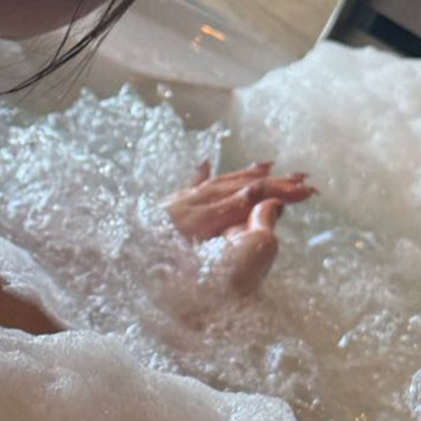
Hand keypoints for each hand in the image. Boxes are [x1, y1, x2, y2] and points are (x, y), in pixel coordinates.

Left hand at [166, 161, 313, 294]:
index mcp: (206, 211)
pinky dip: (203, 175)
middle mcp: (195, 201)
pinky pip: (191, 186)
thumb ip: (228, 215)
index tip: (307, 191)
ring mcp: (180, 202)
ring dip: (247, 174)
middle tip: (304, 179)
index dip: (281, 192)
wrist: (112, 250)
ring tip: (270, 166)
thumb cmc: (155, 256)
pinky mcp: (165, 208)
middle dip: (274, 181)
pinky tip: (206, 163)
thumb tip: (260, 194)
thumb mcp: (199, 242)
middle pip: (241, 184)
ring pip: (221, 181)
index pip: (252, 195)